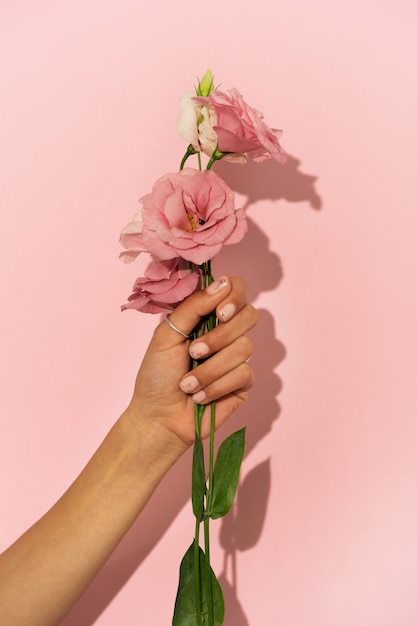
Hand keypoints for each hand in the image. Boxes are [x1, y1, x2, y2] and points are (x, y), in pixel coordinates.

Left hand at [125, 276, 257, 448]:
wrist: (158, 418)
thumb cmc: (157, 375)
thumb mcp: (167, 334)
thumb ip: (193, 306)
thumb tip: (223, 283)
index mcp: (207, 316)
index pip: (237, 289)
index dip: (235, 296)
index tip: (219, 312)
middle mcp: (226, 333)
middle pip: (250, 315)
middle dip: (220, 336)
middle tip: (194, 352)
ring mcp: (237, 358)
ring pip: (244, 348)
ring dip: (210, 369)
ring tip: (188, 383)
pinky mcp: (243, 383)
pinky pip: (244, 373)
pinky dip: (216, 385)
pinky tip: (200, 396)